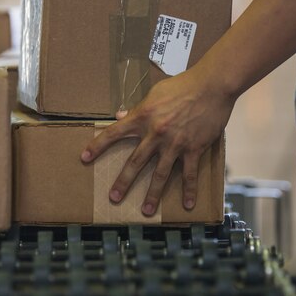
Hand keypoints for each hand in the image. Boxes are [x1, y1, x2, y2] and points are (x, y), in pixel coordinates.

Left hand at [81, 67, 234, 215]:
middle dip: (123, 182)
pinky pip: (189, 174)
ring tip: (146, 211)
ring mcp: (175, 144)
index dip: (97, 146)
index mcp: (143, 117)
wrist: (211, 86)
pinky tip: (188, 204)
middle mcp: (156, 133)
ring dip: (153, 194)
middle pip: (135, 162)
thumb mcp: (155, 93)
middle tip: (113, 198)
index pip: (114, 133)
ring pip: (160, 174)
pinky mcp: (194, 148)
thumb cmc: (183, 85)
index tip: (84, 158)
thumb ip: (138, 108)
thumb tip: (120, 115)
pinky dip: (189, 190)